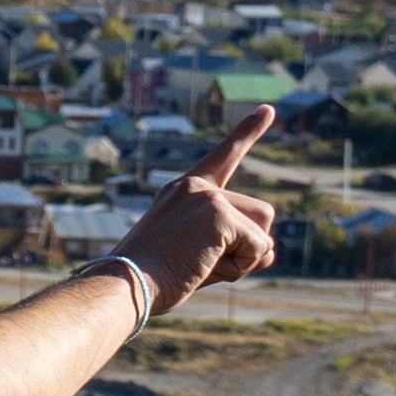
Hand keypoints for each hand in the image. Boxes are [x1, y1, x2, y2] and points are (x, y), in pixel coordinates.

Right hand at [120, 116, 284, 314]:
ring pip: (264, 231)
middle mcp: (196, 187)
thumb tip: (271, 251)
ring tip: (199, 264)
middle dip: (247, 245)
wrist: (123, 286)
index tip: (268, 109)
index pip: (224, 157)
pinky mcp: (218, 214)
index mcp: (183, 192)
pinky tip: (203, 267)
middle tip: (199, 261)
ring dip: (244, 258)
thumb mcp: (198, 256)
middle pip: (261, 213)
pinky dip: (240, 267)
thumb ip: (233, 246)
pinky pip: (259, 247)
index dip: (248, 133)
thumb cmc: (153, 279)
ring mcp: (208, 198)